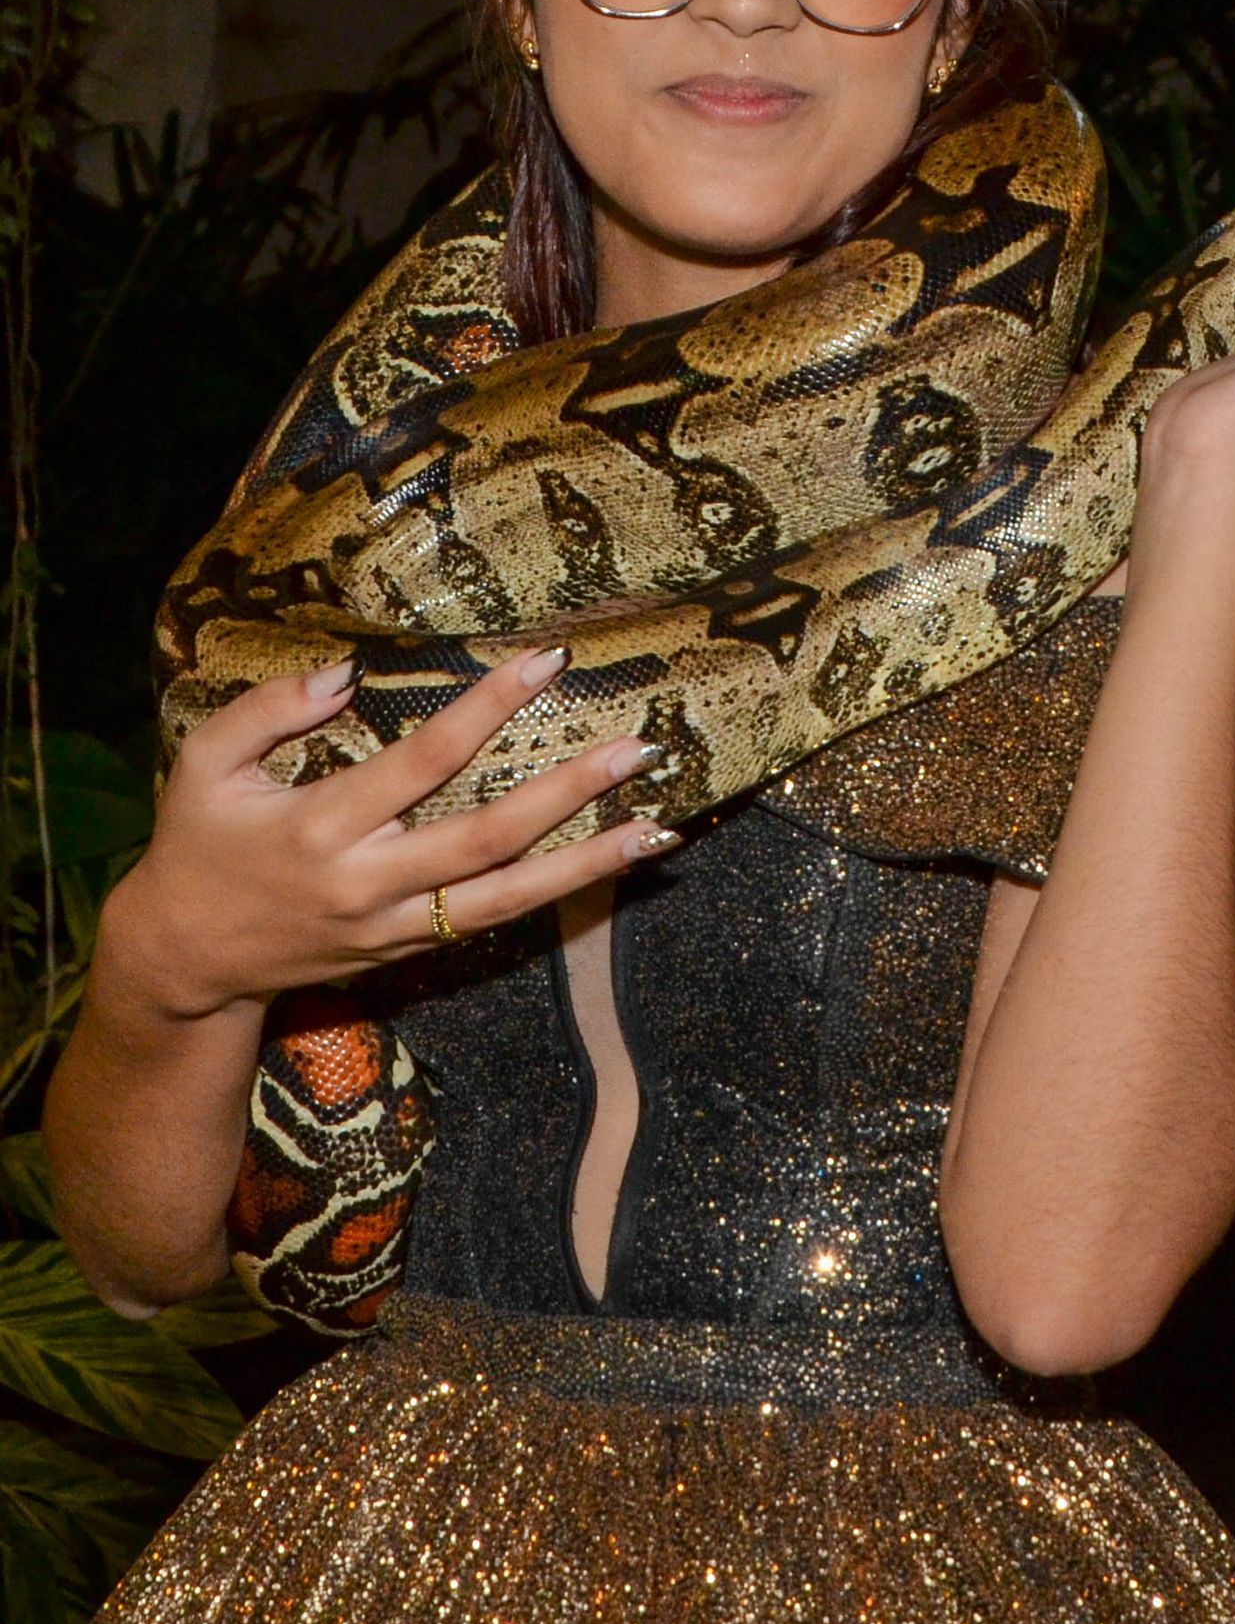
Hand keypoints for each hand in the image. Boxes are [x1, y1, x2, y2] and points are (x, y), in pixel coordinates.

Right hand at [105, 647, 677, 1020]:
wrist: (186, 960)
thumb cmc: (198, 844)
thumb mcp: (203, 764)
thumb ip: (267, 709)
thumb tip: (347, 672)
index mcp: (323, 826)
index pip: (426, 760)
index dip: (489, 708)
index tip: (546, 663)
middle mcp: (371, 882)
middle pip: (489, 837)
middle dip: (571, 792)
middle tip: (640, 748)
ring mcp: (398, 926)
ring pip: (510, 898)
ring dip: (589, 864)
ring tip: (659, 830)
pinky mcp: (411, 950)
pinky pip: (494, 920)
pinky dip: (555, 893)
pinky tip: (607, 865)